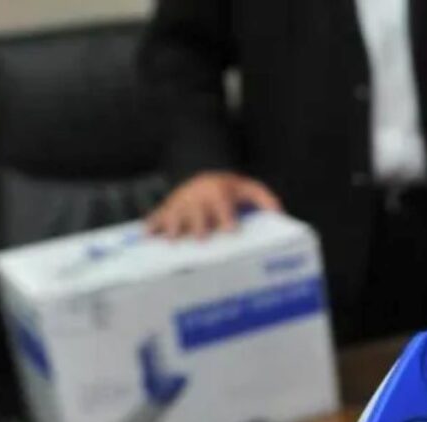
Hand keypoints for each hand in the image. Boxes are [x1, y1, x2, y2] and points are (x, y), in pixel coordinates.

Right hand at [149, 171, 282, 238]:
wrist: (205, 175)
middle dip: (198, 223)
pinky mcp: (169, 207)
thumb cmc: (231, 189)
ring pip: (176, 213)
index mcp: (219, 193)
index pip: (224, 205)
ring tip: (171, 240)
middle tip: (200, 238)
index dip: (227, 217)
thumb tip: (280, 214)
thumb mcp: (250, 189)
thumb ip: (264, 200)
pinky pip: (158, 214)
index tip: (231, 230)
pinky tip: (146, 234)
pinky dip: (152, 223)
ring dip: (172, 226)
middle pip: (198, 211)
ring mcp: (182, 202)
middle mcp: (199, 197)